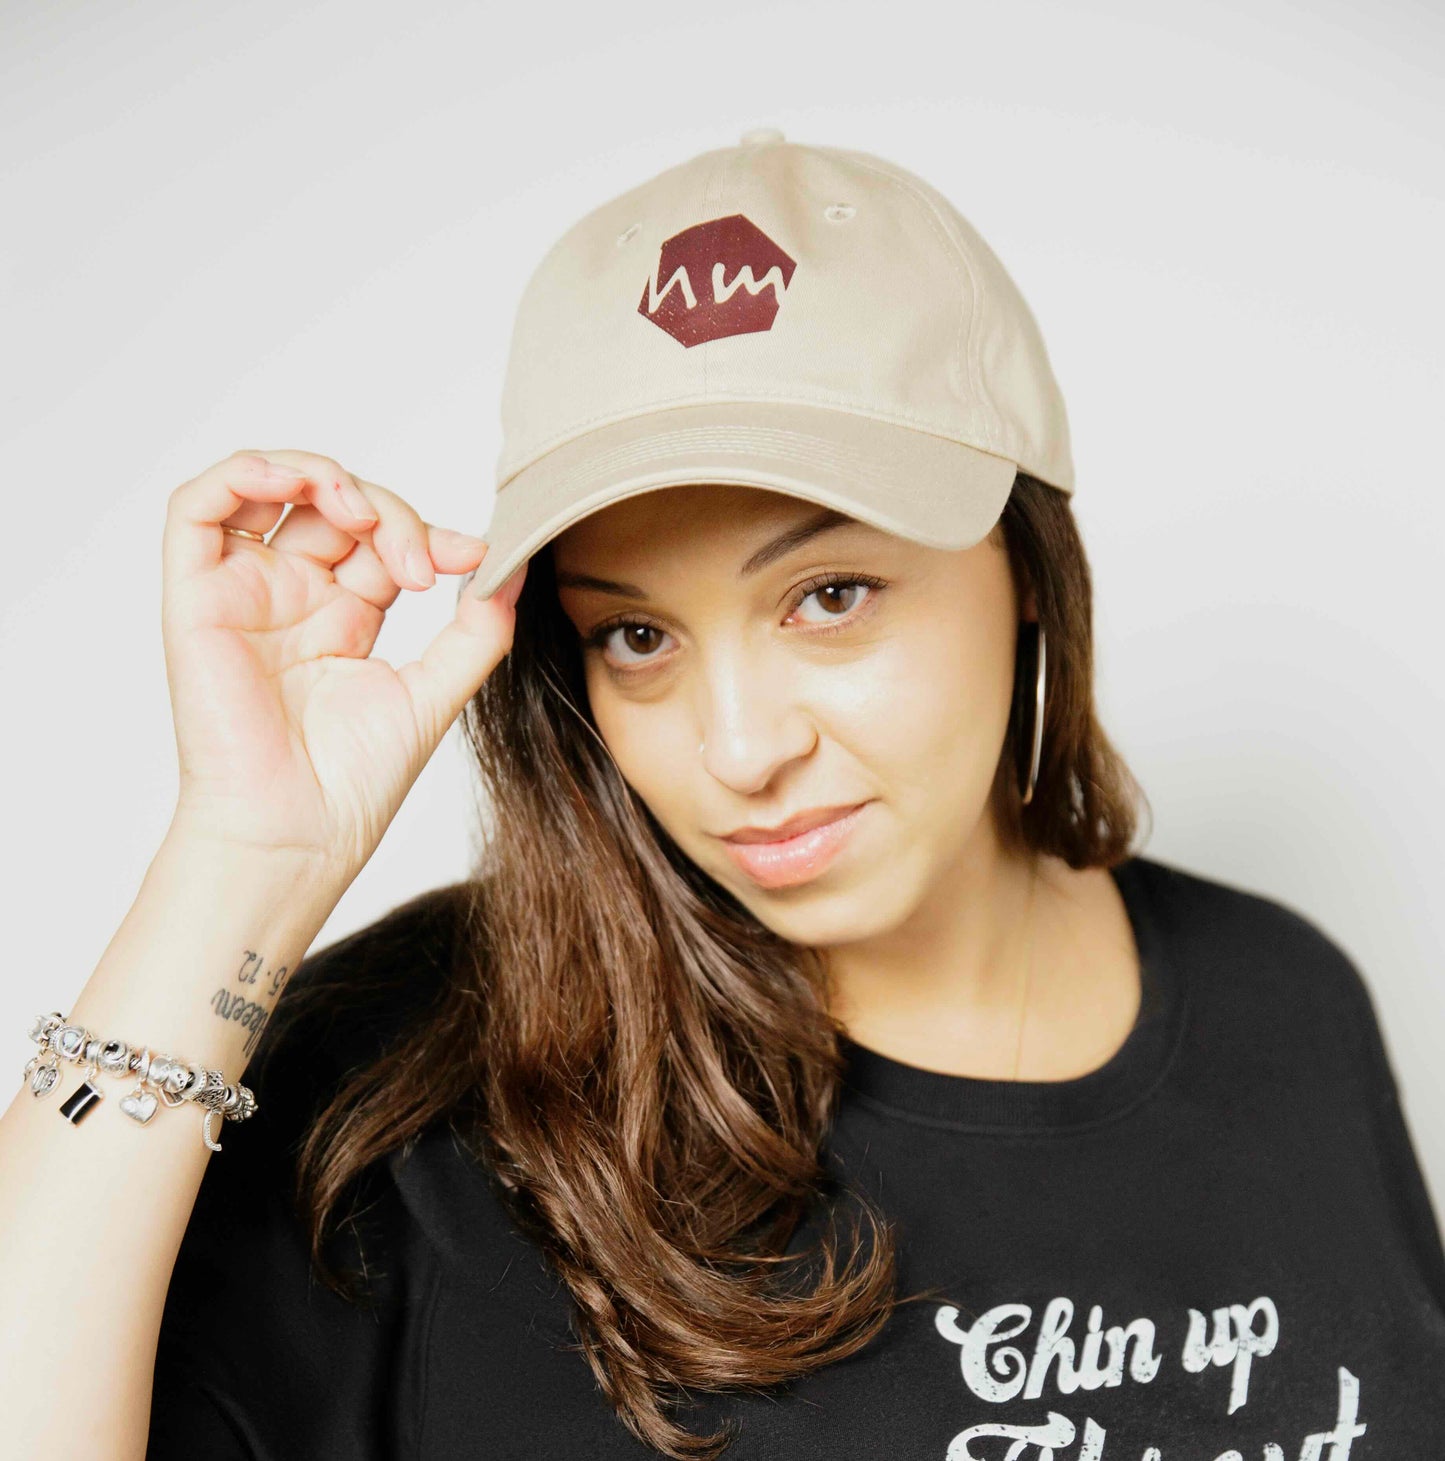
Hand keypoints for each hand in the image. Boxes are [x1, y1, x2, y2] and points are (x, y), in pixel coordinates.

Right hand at [159, 448, 524, 875]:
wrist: (299, 833)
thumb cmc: (354, 783)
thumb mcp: (436, 691)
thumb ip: (477, 629)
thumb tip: (515, 566)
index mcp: (344, 616)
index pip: (382, 539)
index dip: (427, 532)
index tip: (474, 557)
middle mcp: (291, 597)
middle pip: (334, 506)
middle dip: (389, 513)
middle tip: (422, 565)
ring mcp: (243, 594)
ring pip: (267, 489)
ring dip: (321, 477)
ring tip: (363, 515)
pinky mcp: (197, 598)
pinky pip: (198, 508)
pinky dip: (246, 474)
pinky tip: (302, 485)